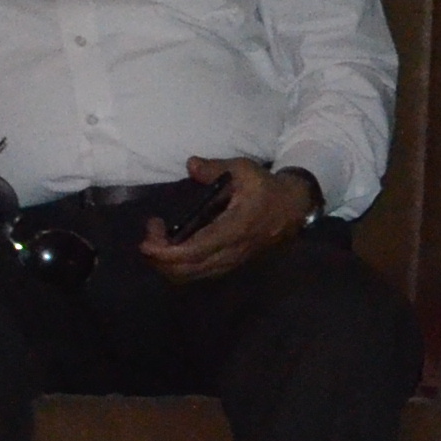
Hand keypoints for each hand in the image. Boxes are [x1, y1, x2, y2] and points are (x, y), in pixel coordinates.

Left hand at [139, 155, 314, 280]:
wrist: (293, 208)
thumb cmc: (266, 188)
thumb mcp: (244, 170)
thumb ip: (216, 168)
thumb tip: (191, 164)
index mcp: (233, 230)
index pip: (195, 252)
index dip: (167, 253)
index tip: (147, 241)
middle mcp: (230, 252)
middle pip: (187, 271)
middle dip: (160, 259)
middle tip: (150, 233)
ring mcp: (230, 261)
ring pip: (191, 276)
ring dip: (167, 264)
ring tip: (157, 238)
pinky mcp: (229, 264)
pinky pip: (198, 274)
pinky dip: (179, 266)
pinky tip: (172, 246)